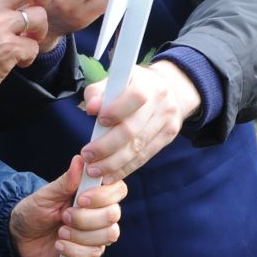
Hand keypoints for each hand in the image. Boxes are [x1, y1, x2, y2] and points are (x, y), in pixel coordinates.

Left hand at [9, 156, 125, 256]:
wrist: (22, 237)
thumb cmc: (35, 210)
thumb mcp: (46, 194)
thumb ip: (65, 181)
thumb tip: (79, 160)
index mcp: (93, 192)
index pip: (118, 189)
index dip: (103, 196)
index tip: (80, 199)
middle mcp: (101, 211)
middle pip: (113, 214)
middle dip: (86, 218)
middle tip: (64, 216)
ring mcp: (98, 232)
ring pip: (108, 235)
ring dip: (80, 235)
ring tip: (61, 232)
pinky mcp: (91, 251)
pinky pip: (94, 253)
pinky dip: (74, 250)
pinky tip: (60, 244)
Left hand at [79, 59, 201, 180]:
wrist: (170, 89)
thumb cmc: (132, 86)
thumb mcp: (117, 80)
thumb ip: (98, 92)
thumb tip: (92, 108)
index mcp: (148, 84)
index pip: (135, 97)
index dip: (116, 110)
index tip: (99, 121)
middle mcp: (161, 103)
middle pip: (133, 129)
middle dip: (107, 146)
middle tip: (87, 156)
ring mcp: (167, 121)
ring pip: (138, 147)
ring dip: (113, 163)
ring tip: (94, 171)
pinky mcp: (167, 137)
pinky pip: (144, 157)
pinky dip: (124, 168)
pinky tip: (109, 176)